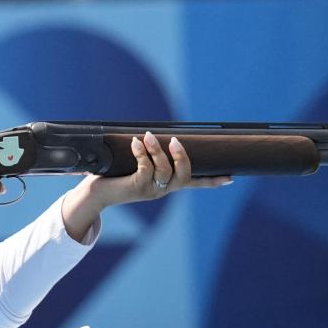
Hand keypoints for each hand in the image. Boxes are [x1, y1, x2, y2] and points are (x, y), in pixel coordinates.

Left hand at [61, 131, 232, 241]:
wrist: (96, 193)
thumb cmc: (116, 175)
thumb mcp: (136, 165)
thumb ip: (148, 155)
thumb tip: (153, 133)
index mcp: (166, 185)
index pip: (194, 183)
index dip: (212, 181)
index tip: (230, 178)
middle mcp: (162, 190)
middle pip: (184, 176)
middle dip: (182, 156)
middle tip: (173, 141)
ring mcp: (151, 191)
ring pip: (164, 170)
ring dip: (157, 150)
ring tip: (147, 137)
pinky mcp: (137, 188)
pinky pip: (146, 169)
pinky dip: (142, 153)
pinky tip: (136, 143)